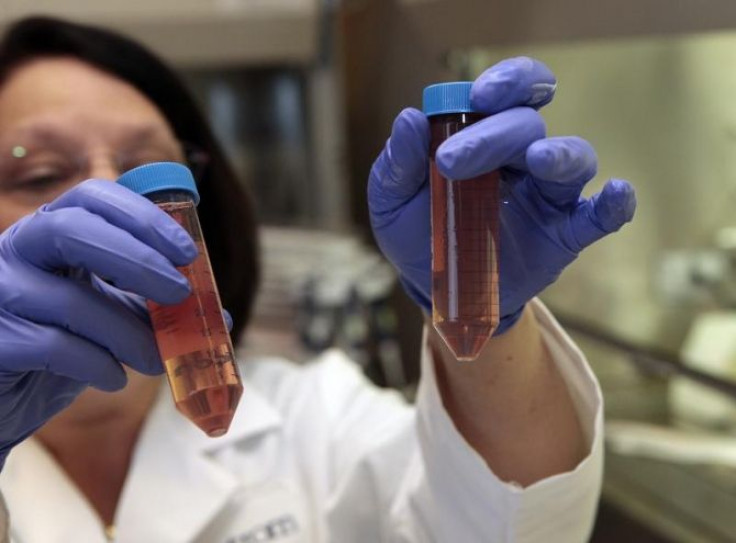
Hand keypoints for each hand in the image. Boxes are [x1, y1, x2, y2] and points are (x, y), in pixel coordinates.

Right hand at [0, 179, 196, 466]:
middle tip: (180, 292)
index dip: (144, 218)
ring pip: (69, 299)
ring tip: (156, 358)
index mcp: (51, 232)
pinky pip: (52, 346)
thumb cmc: (57, 345)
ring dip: (128, 331)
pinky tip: (114, 378)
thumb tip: (220, 317)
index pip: (94, 197)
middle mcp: (17, 250)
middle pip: (72, 229)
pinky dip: (96, 363)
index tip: (187, 252)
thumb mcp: (110, 317)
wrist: (3, 396)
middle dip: (137, 259)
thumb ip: (154, 309)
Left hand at [369, 57, 635, 332]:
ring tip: (538, 160)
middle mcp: (521, 158)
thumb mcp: (392, 201)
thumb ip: (398, 164)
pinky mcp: (562, 235)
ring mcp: (546, 196)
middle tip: (450, 163)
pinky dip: (613, 206)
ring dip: (560, 154)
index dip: (507, 81)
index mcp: (484, 136)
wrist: (435, 287)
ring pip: (574, 159)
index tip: (480, 96)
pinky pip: (597, 218)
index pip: (510, 92)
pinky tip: (619, 195)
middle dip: (494, 136)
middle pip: (528, 126)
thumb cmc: (415, 232)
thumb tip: (408, 119)